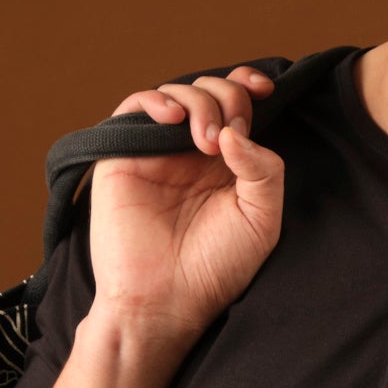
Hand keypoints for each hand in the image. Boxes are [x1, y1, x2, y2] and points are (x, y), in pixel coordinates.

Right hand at [88, 65, 283, 337]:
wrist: (166, 301)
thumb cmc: (216, 269)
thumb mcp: (262, 220)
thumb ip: (263, 170)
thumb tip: (234, 130)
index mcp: (227, 164)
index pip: (238, 106)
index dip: (249, 86)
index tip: (264, 89)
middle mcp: (192, 153)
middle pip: (210, 92)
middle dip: (226, 98)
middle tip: (226, 136)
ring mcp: (157, 153)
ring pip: (176, 95)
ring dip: (197, 102)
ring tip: (205, 139)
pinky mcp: (123, 157)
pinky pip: (133, 110)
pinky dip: (154, 101)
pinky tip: (172, 119)